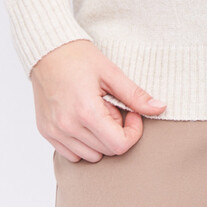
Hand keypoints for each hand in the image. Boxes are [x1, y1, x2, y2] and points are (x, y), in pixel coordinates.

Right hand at [29, 39, 166, 161]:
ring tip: (97, 112)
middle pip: (107, 151)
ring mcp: (55, 132)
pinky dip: (83, 143)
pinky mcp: (47, 133)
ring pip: (90, 156)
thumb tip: (160, 108)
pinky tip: (84, 120)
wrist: (47, 50)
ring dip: (100, 140)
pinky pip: (72, 155)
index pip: (119, 145)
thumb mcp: (111, 73)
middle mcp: (68, 127)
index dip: (133, 132)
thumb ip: (135, 95)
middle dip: (117, 132)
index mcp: (86, 112)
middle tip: (113, 107)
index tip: (132, 113)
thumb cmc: (79, 57)